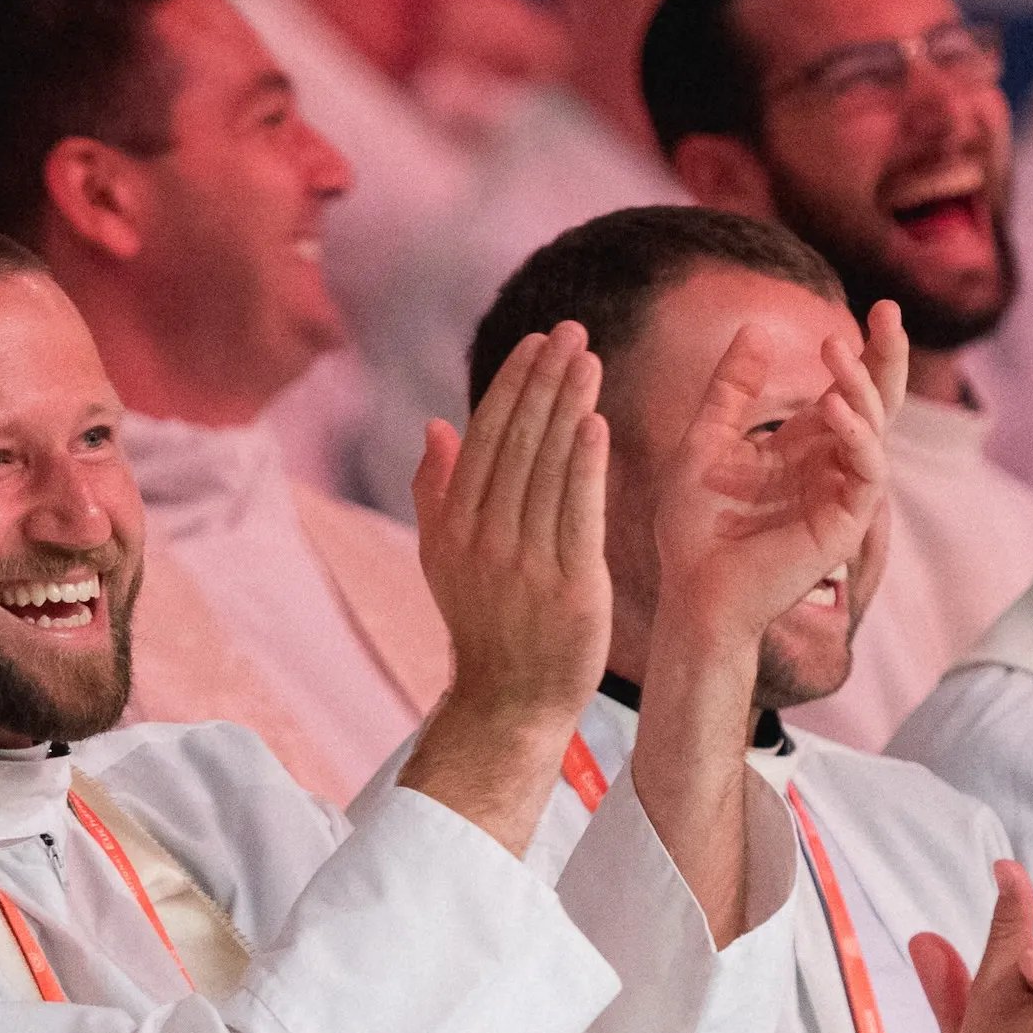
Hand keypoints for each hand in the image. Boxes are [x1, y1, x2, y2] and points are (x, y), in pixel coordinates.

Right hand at [395, 322, 609, 843]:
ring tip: (589, 358)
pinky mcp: (567, 584)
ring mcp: (524, 561)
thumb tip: (436, 423)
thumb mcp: (444, 558)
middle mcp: (484, 537)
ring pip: (547, 467)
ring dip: (568, 405)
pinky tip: (596, 422)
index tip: (535, 341)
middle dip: (543, 379)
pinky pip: (575, 512)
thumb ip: (437, 490)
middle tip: (570, 330)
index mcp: (455, 525)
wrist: (509, 702)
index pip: (485, 437)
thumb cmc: (485, 626)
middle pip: (517, 441)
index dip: (511, 384)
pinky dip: (584, 465)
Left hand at [648, 299, 896, 682]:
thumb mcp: (707, 440)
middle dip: (885, 356)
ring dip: (861, 388)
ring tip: (838, 352)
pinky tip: (832, 408)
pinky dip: (857, 437)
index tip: (870, 308)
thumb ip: (732, 390)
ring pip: (875, 430)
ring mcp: (841, 494)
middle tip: (888, 311)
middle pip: (875, 402)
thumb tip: (756, 329)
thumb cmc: (695, 526)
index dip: (861, 351)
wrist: (691, 592)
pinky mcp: (845, 524)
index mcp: (802, 445)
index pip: (845, 389)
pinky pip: (867, 472)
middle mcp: (830, 465)